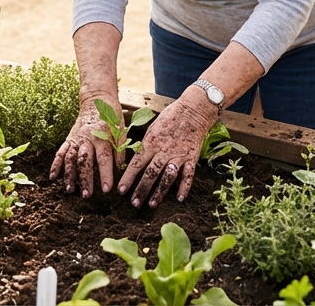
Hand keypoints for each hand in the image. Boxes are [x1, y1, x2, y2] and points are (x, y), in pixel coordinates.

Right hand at [51, 91, 123, 198]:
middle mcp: (87, 137)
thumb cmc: (112, 117)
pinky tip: (53, 177)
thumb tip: (121, 170)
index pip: (104, 158)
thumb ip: (120, 149)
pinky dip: (56, 165)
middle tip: (86, 195)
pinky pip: (60, 152)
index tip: (107, 190)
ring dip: (69, 175)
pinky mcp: (69, 138)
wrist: (96, 99)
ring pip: (70, 158)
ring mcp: (76, 138)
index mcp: (102, 135)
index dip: (105, 174)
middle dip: (85, 179)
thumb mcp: (121, 130)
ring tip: (70, 190)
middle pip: (84, 160)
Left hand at [118, 87, 216, 207]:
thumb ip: (145, 145)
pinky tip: (180, 198)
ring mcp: (178, 155)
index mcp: (151, 142)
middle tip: (134, 204)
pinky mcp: (191, 157)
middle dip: (141, 190)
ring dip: (159, 192)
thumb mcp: (152, 127)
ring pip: (167, 177)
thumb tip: (135, 160)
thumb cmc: (170, 117)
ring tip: (151, 204)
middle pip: (150, 174)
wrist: (193, 109)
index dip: (128, 178)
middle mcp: (163, 150)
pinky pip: (188, 175)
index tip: (121, 191)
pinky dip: (184, 187)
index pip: (136, 163)